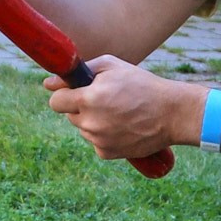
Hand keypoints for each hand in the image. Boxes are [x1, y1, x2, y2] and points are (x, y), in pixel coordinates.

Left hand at [44, 57, 202, 162]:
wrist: (172, 113)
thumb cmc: (142, 84)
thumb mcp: (112, 66)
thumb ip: (79, 71)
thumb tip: (48, 83)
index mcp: (88, 99)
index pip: (55, 102)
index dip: (64, 95)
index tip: (75, 92)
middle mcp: (90, 122)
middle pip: (70, 115)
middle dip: (82, 107)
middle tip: (107, 100)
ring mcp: (98, 140)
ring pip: (83, 129)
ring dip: (93, 121)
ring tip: (119, 113)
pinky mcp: (107, 153)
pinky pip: (95, 142)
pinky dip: (104, 136)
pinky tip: (123, 127)